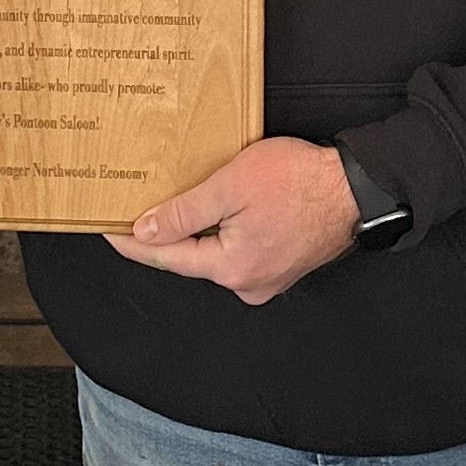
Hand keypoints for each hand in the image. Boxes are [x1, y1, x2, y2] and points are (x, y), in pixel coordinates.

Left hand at [106, 138, 358, 306]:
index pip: (166, 258)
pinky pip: (238, 250)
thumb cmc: (300, 182)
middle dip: (163, 237)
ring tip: (170, 207)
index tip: (107, 230)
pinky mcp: (282, 264)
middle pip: (190, 258)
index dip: (132, 242)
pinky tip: (213, 211)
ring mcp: (268, 277)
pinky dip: (221, 233)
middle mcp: (249, 283)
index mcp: (232, 269)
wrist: (359, 187)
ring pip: (215, 254)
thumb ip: (185, 212)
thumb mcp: (231, 186)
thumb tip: (147, 232)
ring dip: (195, 233)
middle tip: (132, 213)